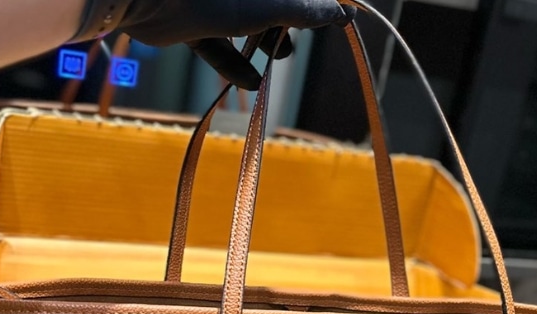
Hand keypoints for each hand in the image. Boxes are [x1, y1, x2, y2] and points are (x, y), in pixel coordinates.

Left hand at [117, 0, 351, 88]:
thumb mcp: (272, 6)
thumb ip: (308, 10)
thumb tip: (345, 15)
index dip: (313, 7)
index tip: (332, 21)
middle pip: (270, 7)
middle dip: (285, 25)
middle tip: (295, 42)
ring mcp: (213, 4)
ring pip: (244, 24)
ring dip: (262, 45)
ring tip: (277, 61)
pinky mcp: (191, 24)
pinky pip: (217, 45)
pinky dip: (233, 64)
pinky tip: (252, 83)